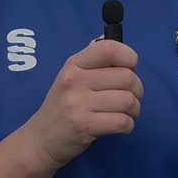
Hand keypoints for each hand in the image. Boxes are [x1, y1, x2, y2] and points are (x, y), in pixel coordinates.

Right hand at [24, 37, 142, 169]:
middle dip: (137, 89)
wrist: (40, 139)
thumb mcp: (69, 76)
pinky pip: (122, 122)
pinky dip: (128, 125)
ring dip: (134, 109)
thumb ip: (90, 58)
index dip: (128, 57)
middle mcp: (75, 80)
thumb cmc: (61, 107)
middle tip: (131, 97)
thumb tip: (108, 38)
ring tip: (126, 113)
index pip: (109, 49)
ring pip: (128, 100)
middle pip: (127, 77)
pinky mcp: (84, 126)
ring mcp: (78, 103)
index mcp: (74, 64)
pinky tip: (120, 125)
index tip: (129, 68)